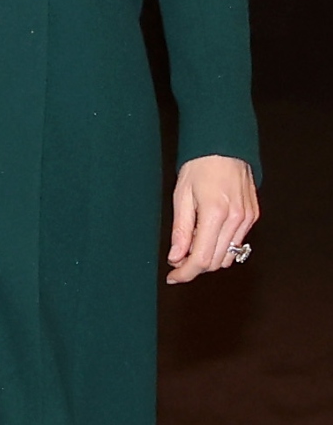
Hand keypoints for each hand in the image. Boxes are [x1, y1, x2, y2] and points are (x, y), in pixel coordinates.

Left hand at [167, 154, 258, 283]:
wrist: (224, 147)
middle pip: (216, 261)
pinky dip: (221, 248)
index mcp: (215, 214)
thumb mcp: (181, 196)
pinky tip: (206, 238)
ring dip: (209, 259)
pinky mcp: (253, 217)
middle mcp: (236, 220)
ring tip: (189, 248)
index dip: (186, 272)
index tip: (172, 277)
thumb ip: (180, 229)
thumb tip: (176, 257)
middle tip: (176, 262)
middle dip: (194, 267)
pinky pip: (238, 244)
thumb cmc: (198, 167)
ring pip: (229, 256)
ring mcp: (247, 220)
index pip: (202, 258)